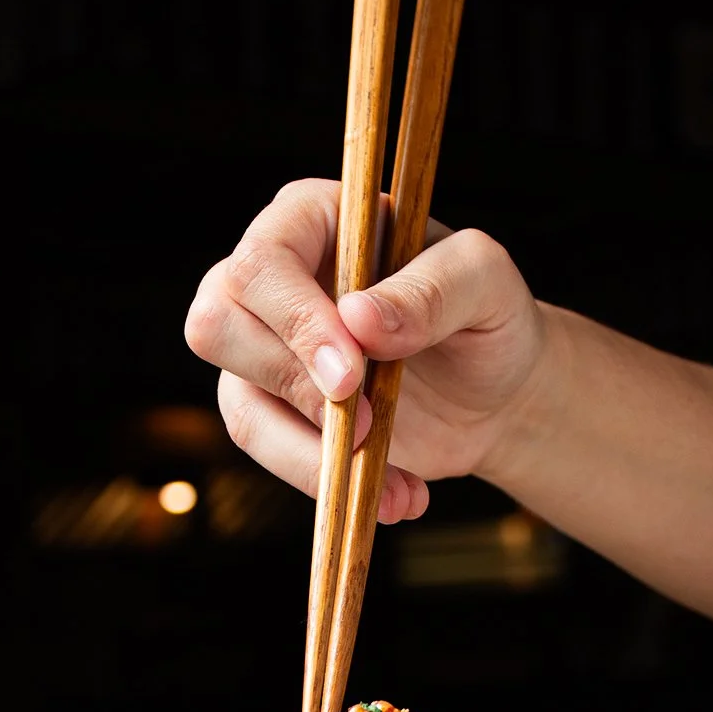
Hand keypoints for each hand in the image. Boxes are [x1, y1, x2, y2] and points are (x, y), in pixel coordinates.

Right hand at [185, 178, 549, 522]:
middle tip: (370, 423)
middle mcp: (272, 277)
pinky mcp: (272, 409)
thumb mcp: (487, 286)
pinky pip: (268, 451)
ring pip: (238, 403)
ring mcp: (263, 347)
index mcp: (314, 219)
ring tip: (398, 480)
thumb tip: (359, 318)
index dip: (295, 322)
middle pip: (216, 324)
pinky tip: (395, 492)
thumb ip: (433, 290)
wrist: (495, 392)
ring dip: (314, 455)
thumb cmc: (488, 318)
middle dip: (291, 384)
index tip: (352, 376)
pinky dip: (326, 483)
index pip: (262, 261)